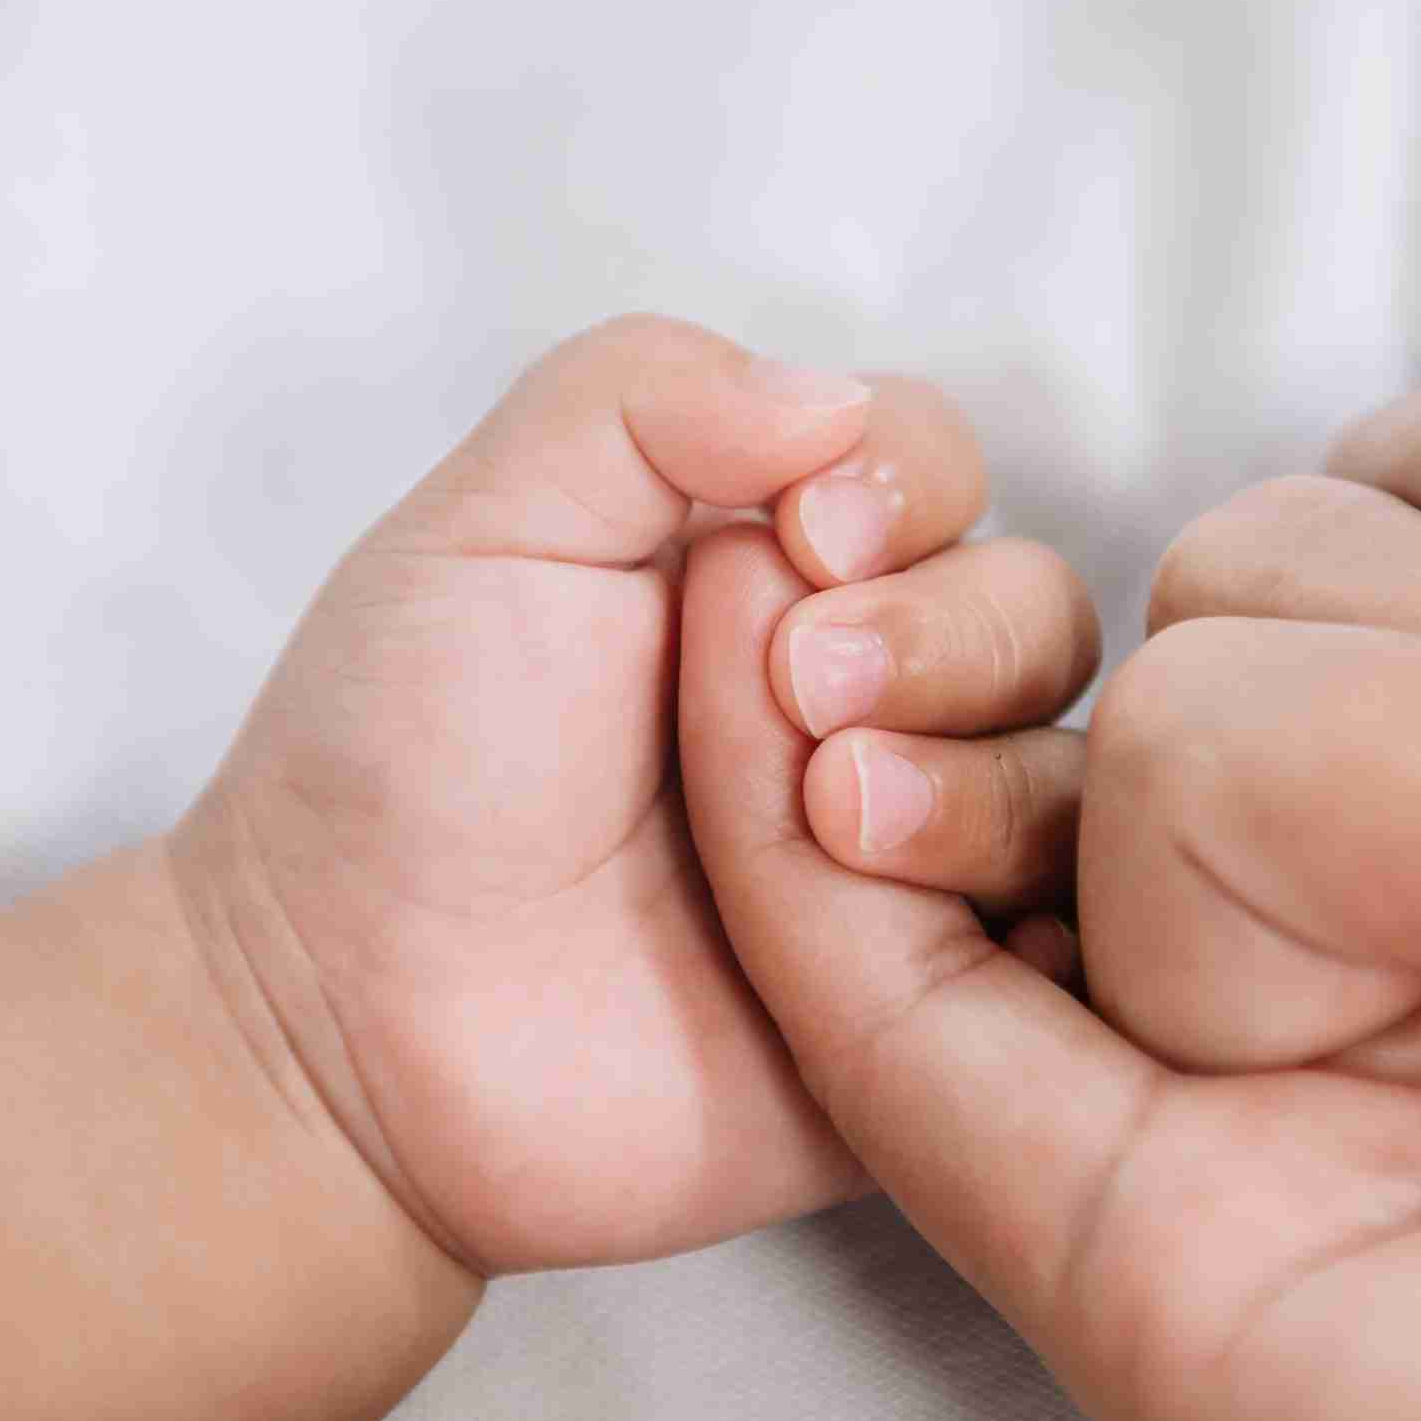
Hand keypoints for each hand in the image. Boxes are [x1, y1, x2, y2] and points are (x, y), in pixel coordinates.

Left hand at [169, 312, 1095, 1269]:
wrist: (352, 1023)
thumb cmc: (398, 768)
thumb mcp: (485, 525)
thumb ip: (642, 396)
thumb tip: (839, 399)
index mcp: (770, 573)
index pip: (937, 470)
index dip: (907, 490)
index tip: (800, 543)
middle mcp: (863, 705)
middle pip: (1037, 615)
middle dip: (945, 638)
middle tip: (800, 699)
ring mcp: (905, 864)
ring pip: (1068, 780)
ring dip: (972, 785)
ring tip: (829, 826)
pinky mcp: (926, 1010)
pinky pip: (1067, 959)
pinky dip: (1045, 930)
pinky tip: (945, 931)